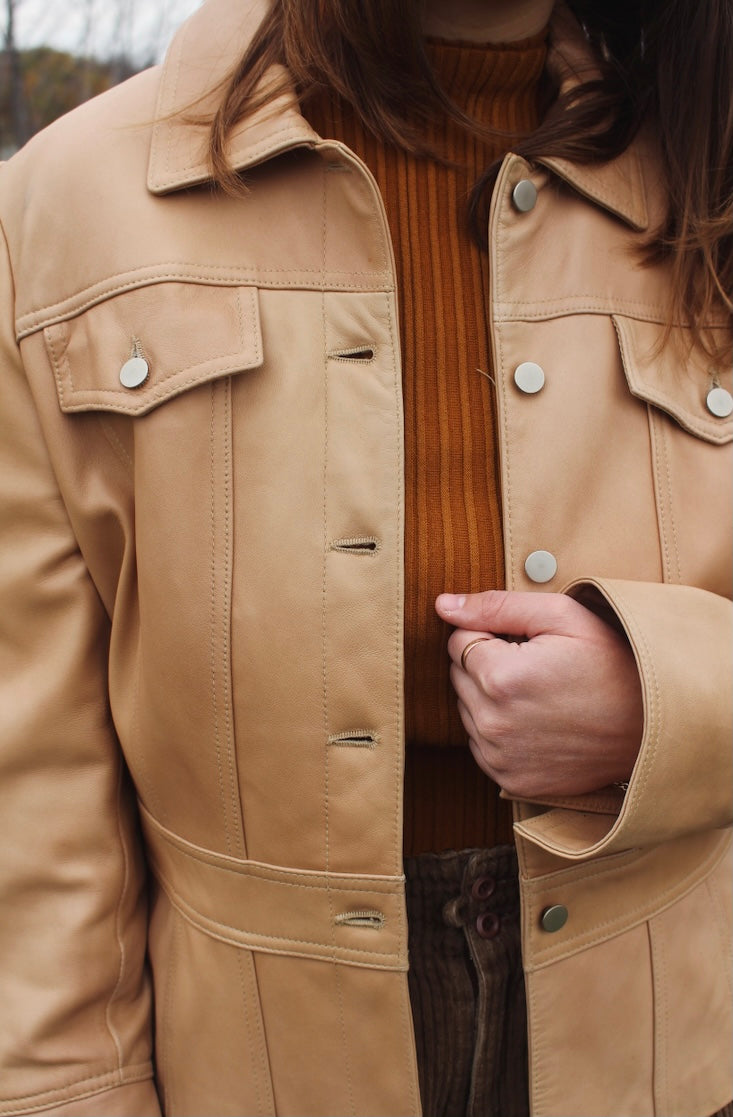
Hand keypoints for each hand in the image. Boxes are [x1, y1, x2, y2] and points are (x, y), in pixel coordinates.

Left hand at [434, 589, 643, 798]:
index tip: (529, 643)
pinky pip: (481, 744)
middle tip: (538, 667)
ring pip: (466, 709)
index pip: (458, 641)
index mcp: (500, 678)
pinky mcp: (511, 780)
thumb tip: (442, 605)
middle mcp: (493, 723)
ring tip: (541, 694)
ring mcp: (500, 757)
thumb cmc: (611, 661)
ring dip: (490, 697)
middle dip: (487, 664)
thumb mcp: (561, 616)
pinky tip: (537, 721)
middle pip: (458, 676)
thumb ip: (496, 606)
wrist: (653, 725)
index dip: (492, 634)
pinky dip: (499, 730)